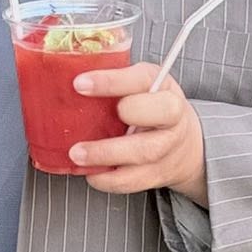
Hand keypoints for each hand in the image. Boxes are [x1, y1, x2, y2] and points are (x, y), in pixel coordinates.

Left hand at [67, 63, 208, 203]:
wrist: (184, 144)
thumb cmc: (151, 105)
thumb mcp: (140, 83)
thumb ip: (114, 77)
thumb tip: (66, 71)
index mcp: (162, 87)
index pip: (141, 79)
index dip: (110, 81)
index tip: (79, 84)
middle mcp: (171, 116)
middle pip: (155, 116)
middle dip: (118, 113)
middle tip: (81, 130)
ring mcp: (167, 147)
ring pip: (143, 153)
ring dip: (106, 156)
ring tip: (76, 155)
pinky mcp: (158, 172)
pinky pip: (135, 180)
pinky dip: (109, 179)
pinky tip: (90, 173)